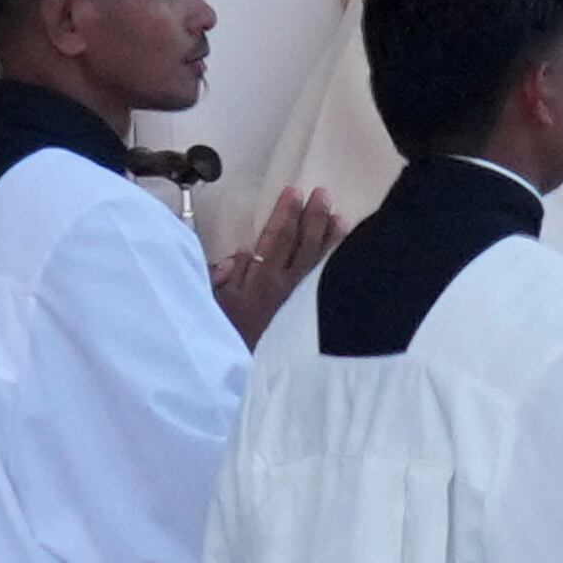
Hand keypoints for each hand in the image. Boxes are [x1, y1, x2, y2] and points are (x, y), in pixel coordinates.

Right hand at [214, 188, 338, 343]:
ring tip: (341, 216)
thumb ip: (224, 277)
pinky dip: (338, 264)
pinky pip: (330, 281)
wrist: (249, 371)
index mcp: (262, 279)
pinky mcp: (316, 313)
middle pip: (304, 244)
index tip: (294, 192)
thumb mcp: (215, 304)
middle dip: (313, 217)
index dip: (286, 213)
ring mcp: (305, 299)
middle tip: (323, 194)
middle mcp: (288, 286)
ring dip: (331, 237)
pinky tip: (347, 253)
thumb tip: (239, 253)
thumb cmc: (229, 336)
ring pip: (322, 261)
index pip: (277, 237)